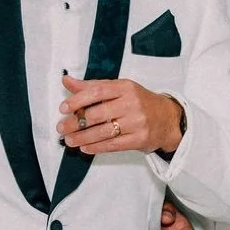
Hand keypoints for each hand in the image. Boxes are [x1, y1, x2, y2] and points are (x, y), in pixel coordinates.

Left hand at [58, 76, 183, 154]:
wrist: (167, 118)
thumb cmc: (138, 102)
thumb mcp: (119, 89)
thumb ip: (92, 86)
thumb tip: (67, 81)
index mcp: (125, 87)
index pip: (97, 91)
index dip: (78, 100)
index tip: (63, 108)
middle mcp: (132, 103)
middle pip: (98, 114)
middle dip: (75, 122)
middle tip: (61, 128)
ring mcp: (137, 122)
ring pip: (104, 132)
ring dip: (82, 138)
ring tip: (69, 140)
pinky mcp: (140, 139)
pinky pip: (113, 145)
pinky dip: (96, 147)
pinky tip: (85, 148)